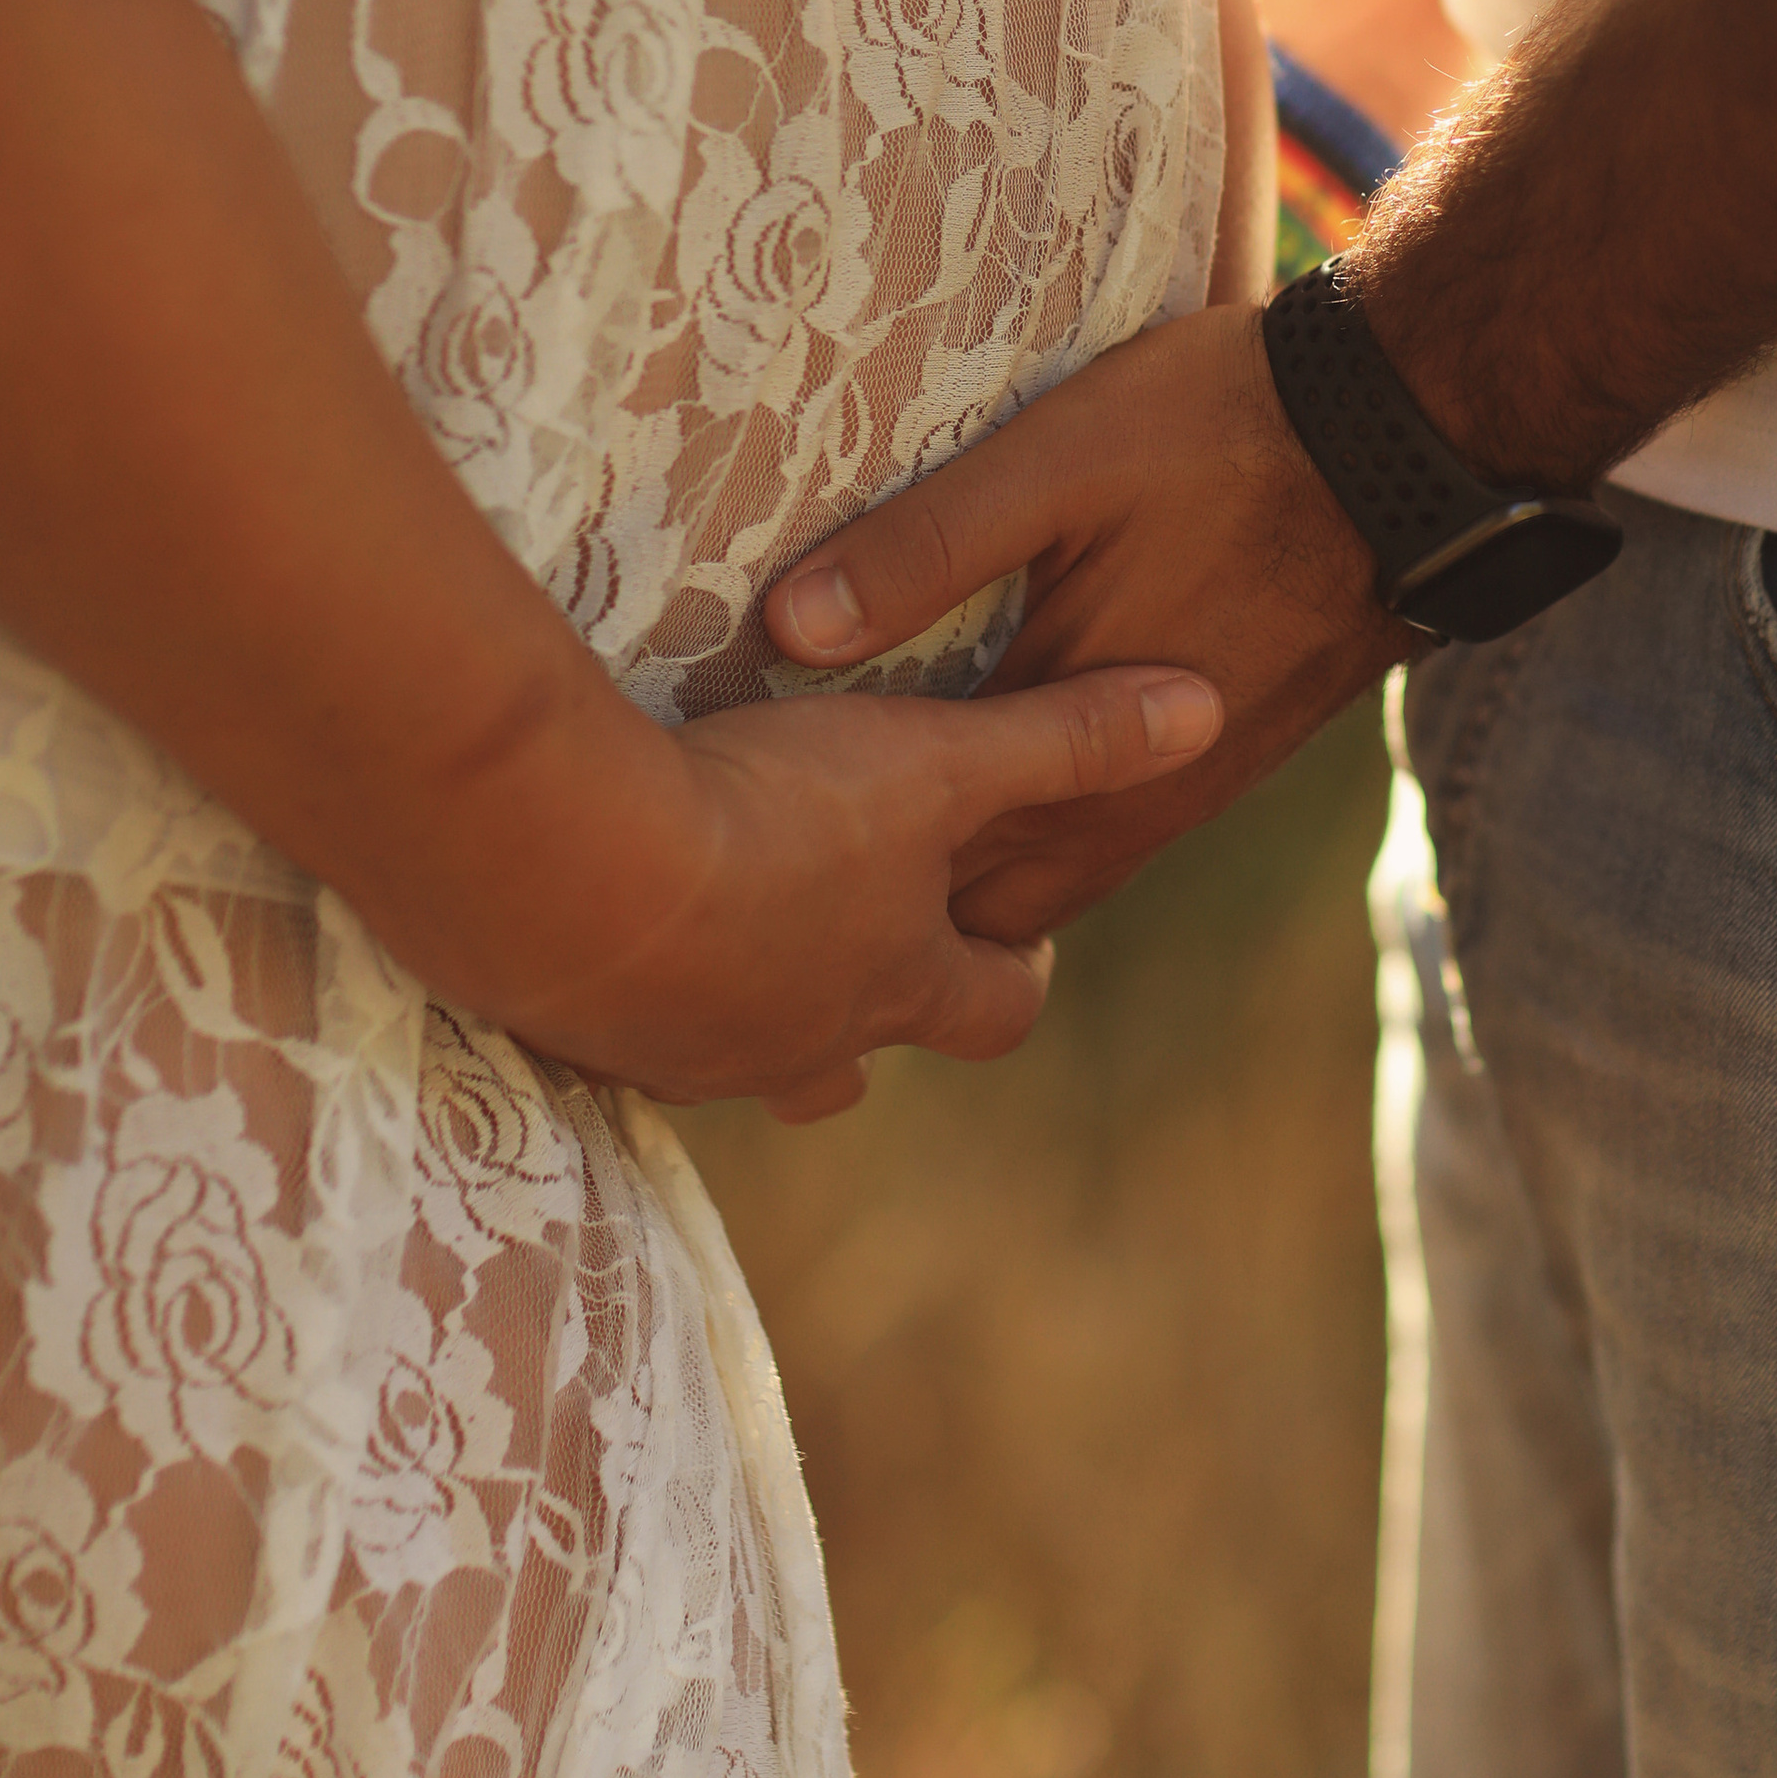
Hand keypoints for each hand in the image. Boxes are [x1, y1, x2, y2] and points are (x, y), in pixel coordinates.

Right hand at [474, 657, 1224, 1118]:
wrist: (567, 871)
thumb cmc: (776, 819)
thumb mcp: (937, 763)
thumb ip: (1067, 742)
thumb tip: (1209, 713)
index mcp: (895, 987)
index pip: (993, 1011)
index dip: (1016, 971)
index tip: (1020, 935)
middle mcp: (795, 1045)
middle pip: (852, 1064)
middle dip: (867, 1008)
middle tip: (856, 939)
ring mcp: (680, 1054)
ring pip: (729, 1051)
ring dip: (737, 1001)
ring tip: (717, 928)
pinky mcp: (574, 1035)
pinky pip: (612, 1028)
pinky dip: (621, 983)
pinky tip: (591, 918)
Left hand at [762, 307, 1403, 944]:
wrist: (1413, 440)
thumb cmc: (1222, 432)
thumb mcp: (1056, 463)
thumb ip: (924, 550)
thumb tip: (788, 632)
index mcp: (1072, 737)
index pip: (927, 857)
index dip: (838, 871)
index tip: (755, 856)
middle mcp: (1137, 795)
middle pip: (992, 904)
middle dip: (903, 907)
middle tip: (798, 888)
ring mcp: (1194, 785)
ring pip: (1060, 884)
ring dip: (978, 879)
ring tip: (881, 859)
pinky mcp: (1233, 759)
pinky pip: (1116, 842)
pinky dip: (1045, 842)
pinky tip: (1001, 799)